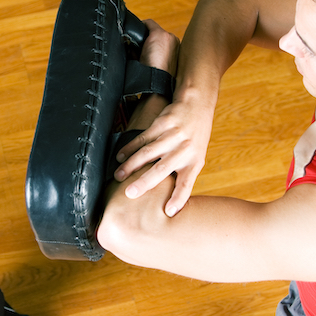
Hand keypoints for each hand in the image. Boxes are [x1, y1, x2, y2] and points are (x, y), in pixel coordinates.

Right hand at [113, 20, 211, 217]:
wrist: (197, 103)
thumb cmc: (195, 137)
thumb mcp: (195, 158)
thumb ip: (182, 178)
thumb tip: (170, 208)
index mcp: (195, 162)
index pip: (187, 184)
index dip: (179, 198)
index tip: (168, 212)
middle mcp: (186, 149)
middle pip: (163, 169)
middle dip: (146, 182)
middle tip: (130, 194)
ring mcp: (174, 135)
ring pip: (148, 152)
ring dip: (131, 164)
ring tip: (118, 175)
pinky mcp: (163, 123)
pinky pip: (143, 137)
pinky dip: (130, 147)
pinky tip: (120, 154)